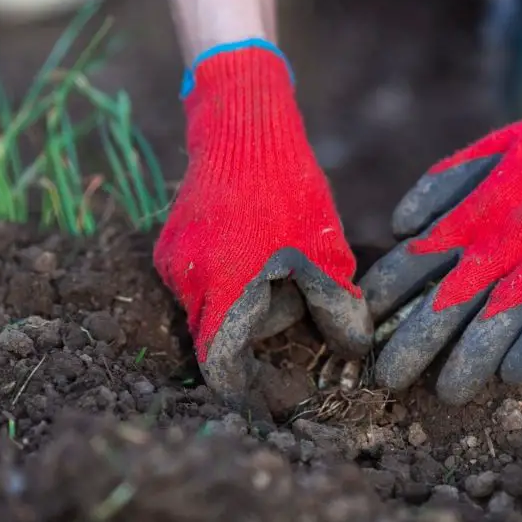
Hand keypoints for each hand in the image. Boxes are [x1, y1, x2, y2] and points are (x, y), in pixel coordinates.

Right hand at [154, 41, 371, 409]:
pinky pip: (198, 284)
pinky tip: (255, 256)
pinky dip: (227, 284)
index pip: (222, 367)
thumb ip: (336, 309)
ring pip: (206, 312)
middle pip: (216, 339)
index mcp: (223, 290)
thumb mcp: (326, 252)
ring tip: (277, 280)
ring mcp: (174, 264)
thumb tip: (351, 351)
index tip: (273, 395)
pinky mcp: (171, 246)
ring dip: (240, 310)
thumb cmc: (289, 188)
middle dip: (251, 343)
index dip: (247, 389)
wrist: (243, 127)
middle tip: (291, 328)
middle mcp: (188, 283)